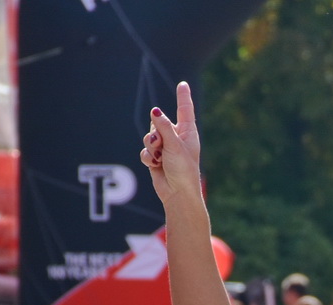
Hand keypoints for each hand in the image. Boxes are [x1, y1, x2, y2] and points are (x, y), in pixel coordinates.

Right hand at [141, 81, 200, 204]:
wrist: (177, 193)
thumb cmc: (183, 169)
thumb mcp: (174, 145)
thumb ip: (163, 127)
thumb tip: (154, 111)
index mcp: (187, 133)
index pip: (184, 109)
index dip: (183, 96)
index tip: (183, 84)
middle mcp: (176, 138)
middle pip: (158, 123)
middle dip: (155, 133)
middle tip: (161, 145)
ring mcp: (165, 148)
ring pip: (149, 137)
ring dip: (151, 147)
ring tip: (159, 158)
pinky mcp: (156, 158)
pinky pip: (145, 151)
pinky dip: (148, 158)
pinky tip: (155, 166)